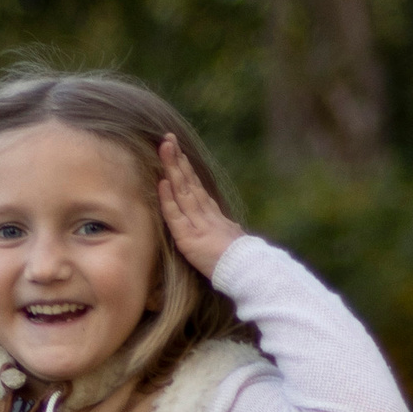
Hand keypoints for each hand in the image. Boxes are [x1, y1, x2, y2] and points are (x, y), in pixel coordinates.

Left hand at [157, 133, 242, 278]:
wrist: (249, 272)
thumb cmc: (242, 262)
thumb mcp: (233, 240)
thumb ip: (227, 230)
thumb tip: (232, 227)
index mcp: (213, 216)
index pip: (196, 188)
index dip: (186, 169)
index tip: (179, 151)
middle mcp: (205, 215)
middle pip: (189, 183)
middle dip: (178, 160)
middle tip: (168, 138)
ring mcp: (198, 224)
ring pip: (182, 192)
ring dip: (172, 169)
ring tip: (165, 148)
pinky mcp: (190, 238)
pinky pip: (176, 216)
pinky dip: (168, 198)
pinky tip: (163, 181)